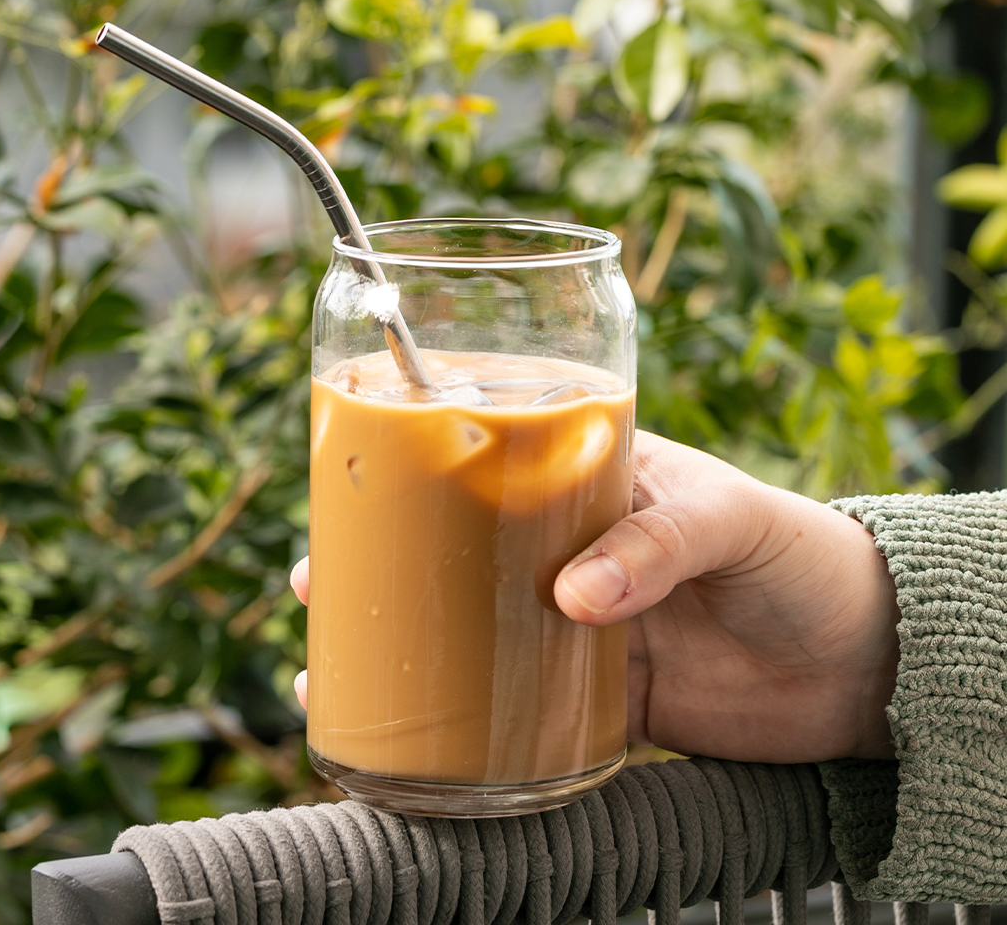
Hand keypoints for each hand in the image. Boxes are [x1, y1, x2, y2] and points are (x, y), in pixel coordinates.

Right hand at [291, 430, 898, 762]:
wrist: (858, 660)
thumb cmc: (799, 555)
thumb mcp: (731, 520)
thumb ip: (658, 544)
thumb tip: (572, 600)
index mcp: (596, 476)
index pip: (493, 452)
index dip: (419, 460)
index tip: (356, 473)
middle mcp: (572, 545)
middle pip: (460, 544)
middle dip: (388, 557)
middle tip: (321, 579)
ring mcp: (578, 620)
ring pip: (474, 624)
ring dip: (409, 638)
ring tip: (339, 662)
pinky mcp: (598, 689)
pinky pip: (518, 701)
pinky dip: (466, 715)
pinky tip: (418, 726)